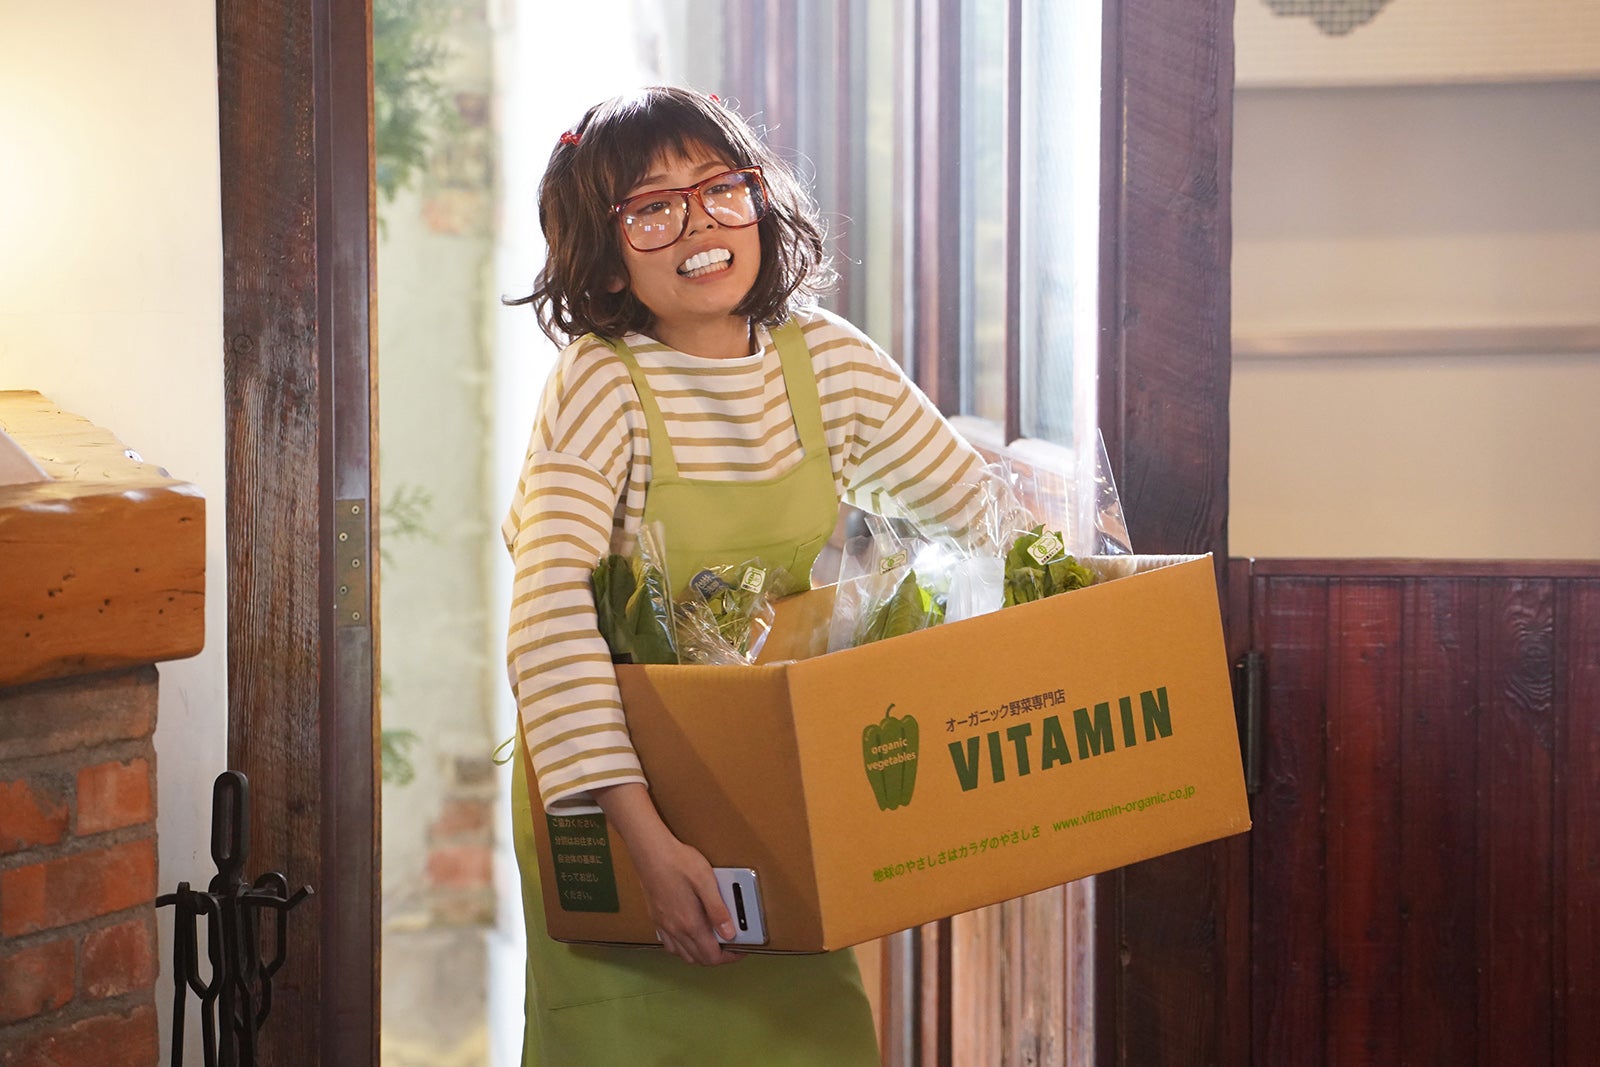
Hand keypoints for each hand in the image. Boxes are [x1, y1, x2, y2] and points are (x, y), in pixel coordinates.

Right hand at [594, 783, 741, 965]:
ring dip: (700, 954)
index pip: (712, 956)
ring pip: (683, 955)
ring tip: (713, 941)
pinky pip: (670, 945)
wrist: (651, 851)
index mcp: (690, 923)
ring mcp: (664, 925)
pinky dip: (683, 948)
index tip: (739, 950)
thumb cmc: (678, 861)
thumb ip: (718, 910)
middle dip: (717, 957)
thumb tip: (729, 933)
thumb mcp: (706, 882)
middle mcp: (675, 929)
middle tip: (730, 945)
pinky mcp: (656, 918)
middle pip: (699, 959)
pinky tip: (689, 935)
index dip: (730, 957)